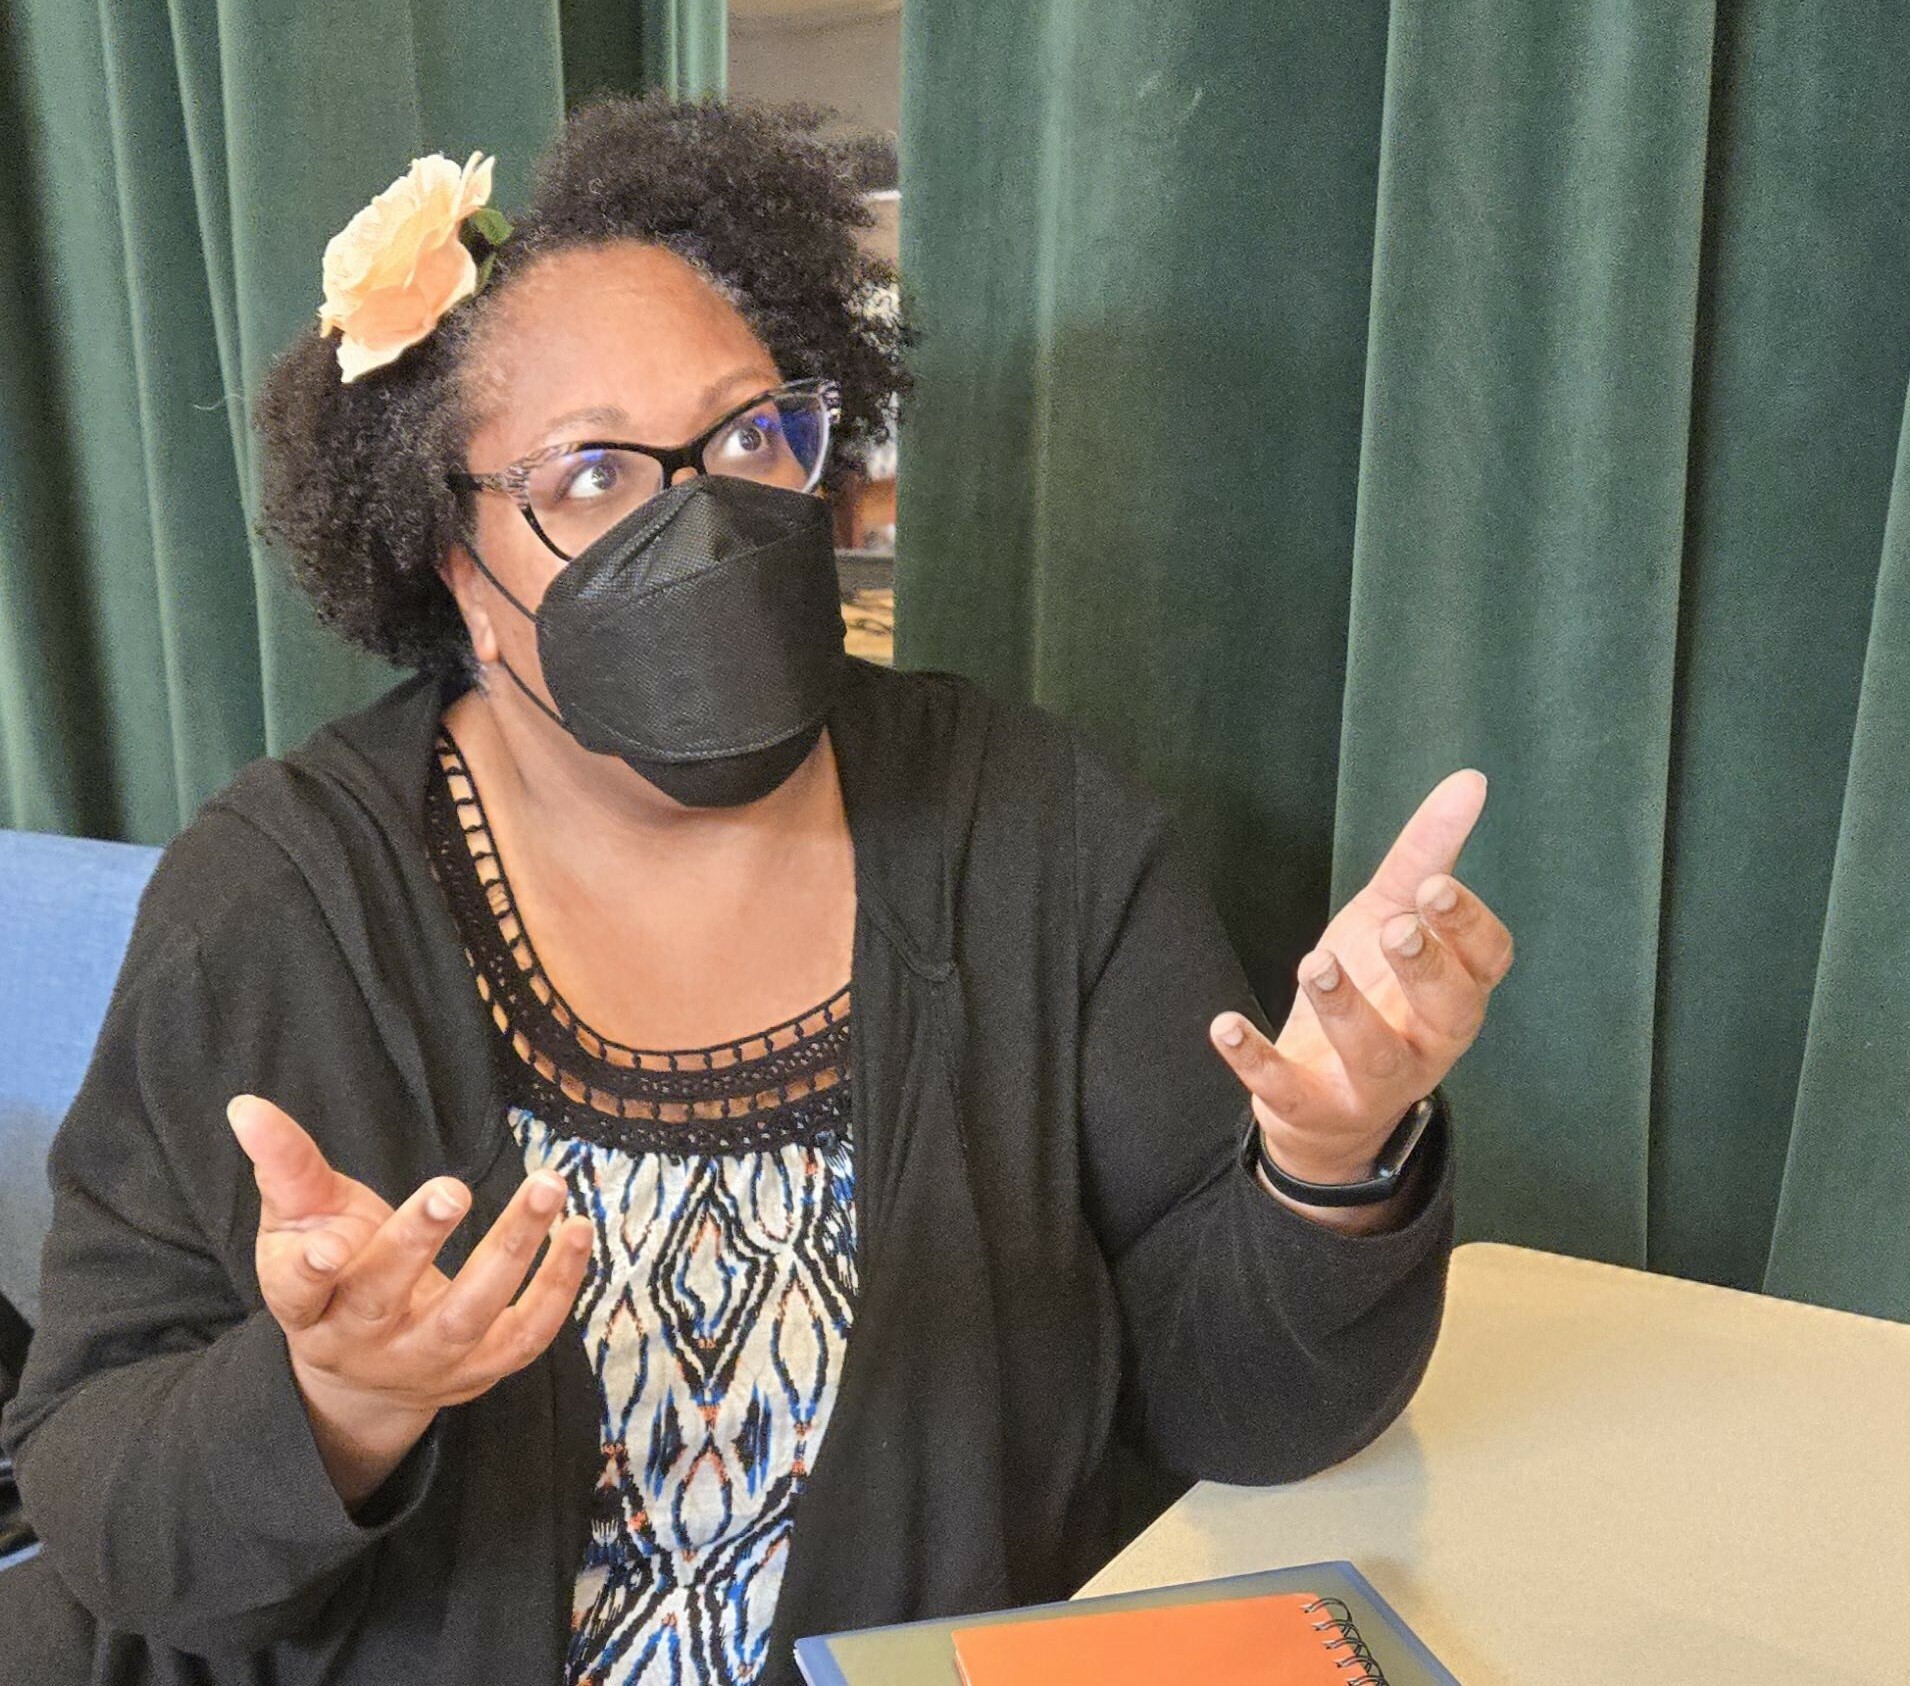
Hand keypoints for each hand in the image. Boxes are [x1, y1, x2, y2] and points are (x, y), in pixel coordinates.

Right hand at [227, 1094, 592, 1507]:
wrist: (365, 1373)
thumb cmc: (333, 1272)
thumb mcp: (301, 1219)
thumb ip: (285, 1165)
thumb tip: (245, 1106)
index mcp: (308, 1306)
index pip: (300, 1291)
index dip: (312, 1271)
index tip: (329, 1244)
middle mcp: (362, 1343)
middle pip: (387, 1298)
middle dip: (419, 1246)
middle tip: (452, 1187)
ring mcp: (425, 1363)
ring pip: (469, 1316)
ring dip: (512, 1249)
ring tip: (547, 1186)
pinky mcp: (481, 1371)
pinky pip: (527, 1334)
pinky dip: (558, 1285)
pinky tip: (578, 1231)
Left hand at [1209, 769, 1512, 1195]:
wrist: (1324, 1100)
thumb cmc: (1375, 991)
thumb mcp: (1390, 915)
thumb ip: (1426, 855)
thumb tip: (1470, 779)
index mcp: (1454, 992)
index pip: (1486, 963)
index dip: (1467, 928)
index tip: (1435, 889)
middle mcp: (1426, 1042)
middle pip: (1447, 1012)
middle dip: (1423, 969)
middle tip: (1395, 928)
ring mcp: (1371, 1082)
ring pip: (1371, 1054)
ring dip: (1345, 1010)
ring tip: (1316, 962)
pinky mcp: (1311, 1106)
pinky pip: (1288, 1090)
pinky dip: (1255, 1061)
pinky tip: (1224, 1025)